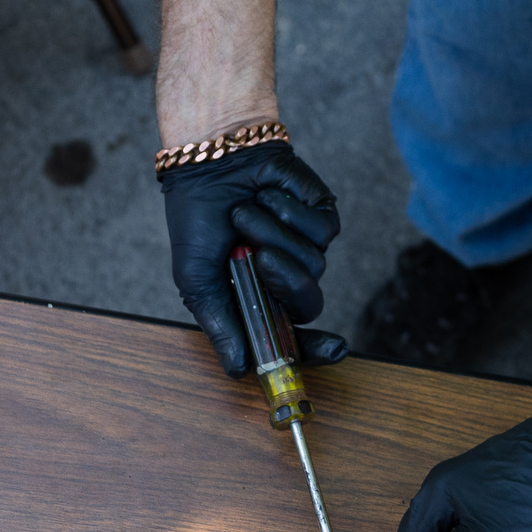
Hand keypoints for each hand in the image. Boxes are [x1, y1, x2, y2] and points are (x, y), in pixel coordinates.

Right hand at [158, 141, 346, 374]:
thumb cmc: (198, 221)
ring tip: (244, 213)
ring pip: (313, 263)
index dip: (315, 349)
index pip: (294, 335)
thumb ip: (221, 324)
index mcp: (259, 299)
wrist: (209, 161)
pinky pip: (320, 231)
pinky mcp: (322, 216)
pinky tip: (267, 196)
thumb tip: (240, 369)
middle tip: (258, 258)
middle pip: (309, 303)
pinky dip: (288, 213)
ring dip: (271, 235)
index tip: (334, 351)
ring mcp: (307, 247)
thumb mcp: (197, 280)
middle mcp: (286, 277)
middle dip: (284, 282)